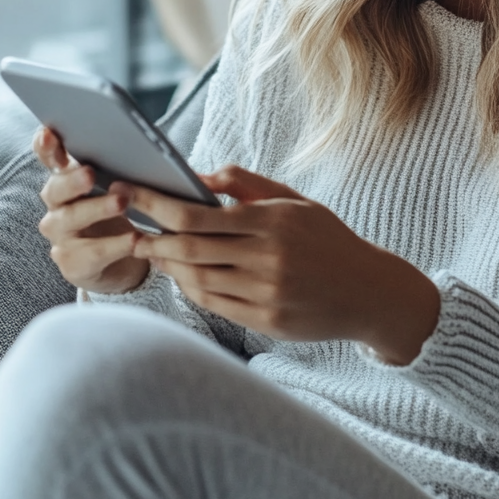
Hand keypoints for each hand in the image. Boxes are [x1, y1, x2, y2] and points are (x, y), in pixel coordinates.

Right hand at [34, 127, 150, 294]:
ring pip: (71, 219)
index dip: (46, 147)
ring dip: (97, 209)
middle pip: (55, 190)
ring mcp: (61, 236)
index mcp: (65, 181)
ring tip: (121, 202)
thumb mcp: (116, 186)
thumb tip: (133, 142)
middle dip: (72, 181)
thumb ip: (115, 165)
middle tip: (89, 173)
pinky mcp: (72, 264)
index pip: (50, 159)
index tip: (50, 134)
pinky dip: (114, 245)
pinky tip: (133, 239)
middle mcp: (56, 207)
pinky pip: (92, 253)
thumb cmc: (117, 214)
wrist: (122, 262)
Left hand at [128, 165, 440, 363]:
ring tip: (153, 251)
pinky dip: (191, 288)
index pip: (198, 214)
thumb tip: (200, 177)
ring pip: (197, 279)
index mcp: (273, 221)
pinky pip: (214, 304)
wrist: (369, 292)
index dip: (158, 205)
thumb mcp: (296, 202)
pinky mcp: (266, 321)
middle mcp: (268, 258)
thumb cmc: (328, 239)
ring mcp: (266, 292)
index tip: (134, 194)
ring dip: (168, 266)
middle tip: (130, 230)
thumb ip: (248, 185)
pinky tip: (182, 275)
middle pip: (189, 249)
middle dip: (152, 238)